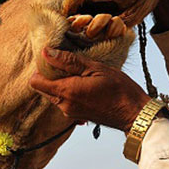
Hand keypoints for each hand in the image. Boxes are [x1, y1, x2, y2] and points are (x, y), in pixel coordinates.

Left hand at [30, 48, 151, 132]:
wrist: (133, 113)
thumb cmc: (119, 89)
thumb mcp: (95, 68)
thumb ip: (68, 61)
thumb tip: (46, 52)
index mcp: (66, 92)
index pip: (35, 81)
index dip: (41, 67)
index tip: (55, 58)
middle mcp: (64, 105)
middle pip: (43, 88)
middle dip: (50, 74)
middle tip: (69, 63)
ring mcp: (70, 112)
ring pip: (54, 94)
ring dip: (61, 82)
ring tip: (80, 73)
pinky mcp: (77, 116)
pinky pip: (64, 101)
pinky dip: (69, 91)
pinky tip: (85, 83)